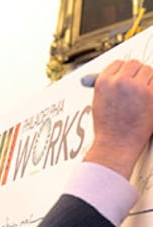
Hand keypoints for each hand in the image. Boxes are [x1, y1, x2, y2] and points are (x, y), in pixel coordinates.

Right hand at [85, 59, 152, 179]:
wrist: (116, 144)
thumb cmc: (108, 128)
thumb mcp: (98, 102)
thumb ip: (108, 85)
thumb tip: (115, 74)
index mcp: (104, 81)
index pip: (119, 63)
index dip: (123, 71)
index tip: (127, 78)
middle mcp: (120, 81)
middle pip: (134, 64)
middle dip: (136, 74)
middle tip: (136, 88)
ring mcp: (136, 87)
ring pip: (148, 70)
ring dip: (147, 80)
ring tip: (141, 96)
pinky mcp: (151, 94)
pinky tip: (147, 100)